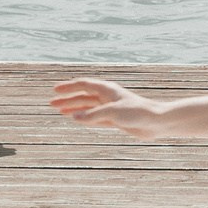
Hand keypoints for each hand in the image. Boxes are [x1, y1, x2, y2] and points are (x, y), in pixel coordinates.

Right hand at [50, 78, 170, 138]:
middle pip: (82, 97)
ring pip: (87, 108)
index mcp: (106, 89)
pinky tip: (76, 120)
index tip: (54, 90)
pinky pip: (94, 118)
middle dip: (67, 99)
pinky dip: (84, 118)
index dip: (68, 87)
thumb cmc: (137, 112)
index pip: (83, 85)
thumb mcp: (113, 113)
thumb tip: (74, 117)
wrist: (156, 122)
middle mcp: (107, 97)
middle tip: (51, 104)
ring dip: (73, 109)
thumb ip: (92, 115)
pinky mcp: (114, 120)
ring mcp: (110, 108)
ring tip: (60, 111)